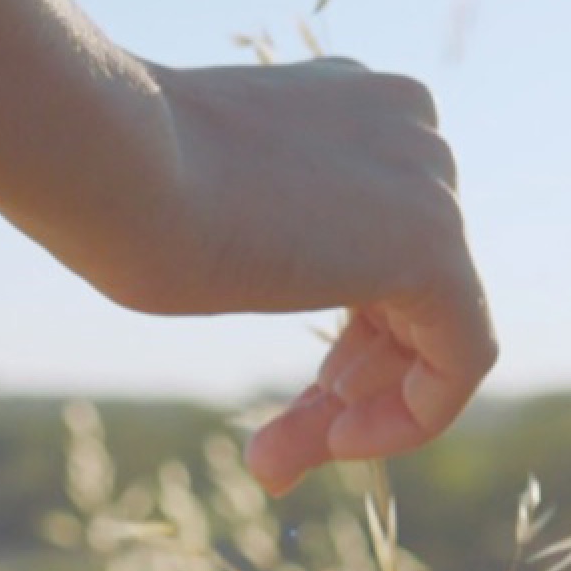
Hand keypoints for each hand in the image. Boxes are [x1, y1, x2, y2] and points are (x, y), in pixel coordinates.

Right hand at [0, 56, 493, 491]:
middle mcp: (410, 130)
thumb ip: (271, 232)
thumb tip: (286, 267)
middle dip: (344, 389)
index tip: (286, 400)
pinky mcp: (437, 244)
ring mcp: (430, 181)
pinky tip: (338, 444)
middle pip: (406, 297)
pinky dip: (413, 417)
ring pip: (430, 333)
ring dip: (354, 415)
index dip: (343, 344)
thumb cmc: (114, 186)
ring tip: (271, 463)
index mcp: (356, 107)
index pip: (379, 249)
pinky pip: (464, 356)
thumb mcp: (210, 207)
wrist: (106, 158)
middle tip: (270, 453)